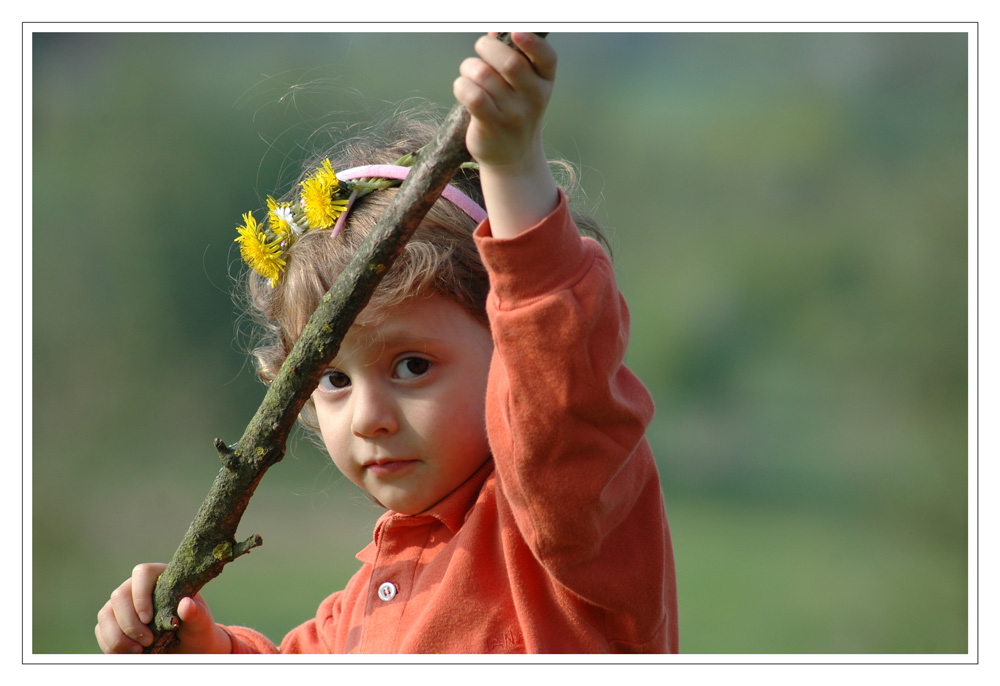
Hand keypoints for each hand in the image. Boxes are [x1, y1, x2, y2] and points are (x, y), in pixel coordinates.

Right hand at [95, 563, 231, 653]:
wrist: (187, 647)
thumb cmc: (195, 629)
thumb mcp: (200, 623)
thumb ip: (196, 613)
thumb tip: (186, 604)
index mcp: (161, 577)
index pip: (142, 573)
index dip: (140, 594)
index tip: (148, 619)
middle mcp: (137, 587)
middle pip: (119, 595)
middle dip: (130, 623)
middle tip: (148, 641)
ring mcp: (122, 605)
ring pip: (106, 614)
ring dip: (119, 637)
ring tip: (139, 652)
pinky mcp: (112, 622)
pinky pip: (102, 631)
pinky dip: (113, 646)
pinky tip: (130, 654)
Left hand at [454, 32, 555, 168]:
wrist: (513, 157)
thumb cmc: (514, 110)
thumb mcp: (524, 86)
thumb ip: (514, 58)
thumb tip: (493, 32)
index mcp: (545, 82)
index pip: (546, 57)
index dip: (531, 42)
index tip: (515, 33)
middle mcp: (534, 98)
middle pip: (509, 62)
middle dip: (486, 48)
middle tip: (480, 51)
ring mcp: (513, 114)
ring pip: (484, 75)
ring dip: (469, 67)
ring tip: (469, 74)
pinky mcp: (492, 126)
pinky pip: (472, 96)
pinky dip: (461, 86)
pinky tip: (463, 89)